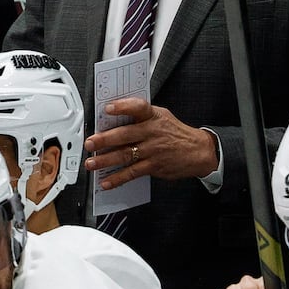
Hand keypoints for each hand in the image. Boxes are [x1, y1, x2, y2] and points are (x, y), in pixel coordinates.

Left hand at [83, 98, 218, 188]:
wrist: (198, 151)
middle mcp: (152, 132)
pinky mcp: (154, 166)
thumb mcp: (161, 116)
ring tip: (91, 163)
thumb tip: (112, 116)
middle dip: (105, 140)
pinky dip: (118, 178)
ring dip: (106, 160)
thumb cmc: (174, 131)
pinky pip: (133, 172)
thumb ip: (140, 115)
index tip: (108, 108)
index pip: (138, 107)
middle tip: (90, 143)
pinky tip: (106, 181)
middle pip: (125, 135)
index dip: (123, 107)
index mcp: (153, 116)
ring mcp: (153, 151)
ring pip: (125, 155)